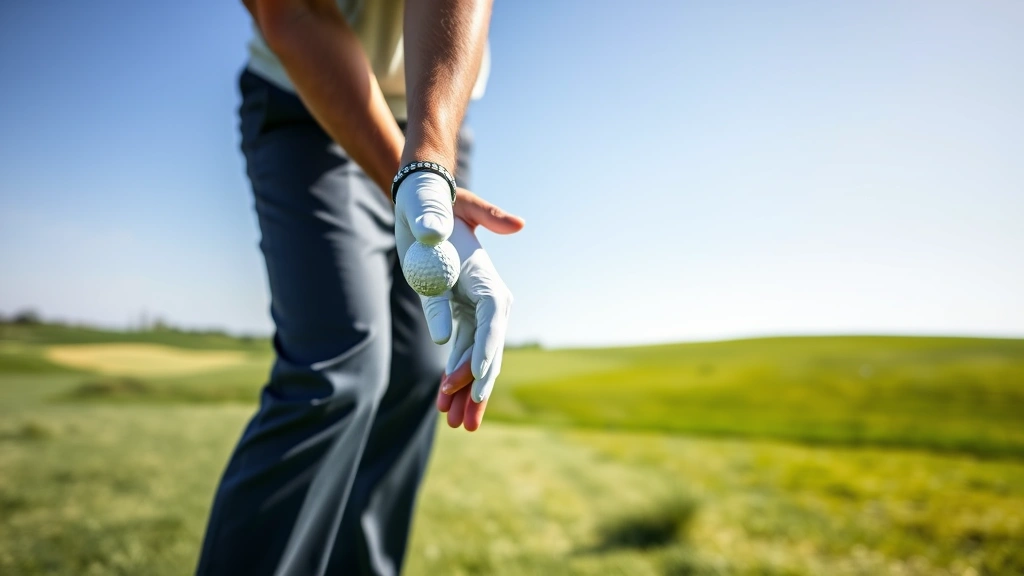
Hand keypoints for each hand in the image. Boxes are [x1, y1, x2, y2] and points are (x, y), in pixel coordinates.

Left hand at [394, 177, 523, 430]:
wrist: (424, 202)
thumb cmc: (435, 209)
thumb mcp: (446, 217)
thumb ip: (470, 232)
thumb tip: (490, 263)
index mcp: (487, 281)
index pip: (492, 322)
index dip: (486, 352)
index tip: (476, 380)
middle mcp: (488, 300)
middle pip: (488, 349)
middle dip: (477, 386)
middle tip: (467, 420)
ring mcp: (475, 311)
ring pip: (474, 359)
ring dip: (464, 391)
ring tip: (456, 424)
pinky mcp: (460, 315)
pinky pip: (460, 354)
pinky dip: (454, 377)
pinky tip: (445, 405)